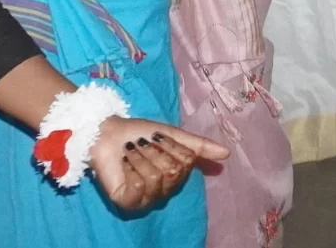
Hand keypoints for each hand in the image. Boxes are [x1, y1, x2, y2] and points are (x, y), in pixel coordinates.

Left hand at [87, 117, 227, 210]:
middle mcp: (163, 192)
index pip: (187, 162)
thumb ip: (199, 147)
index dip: (172, 146)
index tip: (157, 137)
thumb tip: (227, 154)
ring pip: (156, 177)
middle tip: (142, 144)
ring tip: (131, 152)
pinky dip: (132, 168)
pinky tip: (124, 163)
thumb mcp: (174, 136)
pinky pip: (139, 186)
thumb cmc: (140, 134)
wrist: (108, 133)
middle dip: (156, 151)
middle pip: (174, 171)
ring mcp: (145, 199)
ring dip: (142, 157)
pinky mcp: (127, 202)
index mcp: (176, 177)